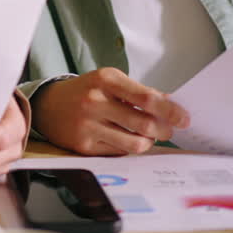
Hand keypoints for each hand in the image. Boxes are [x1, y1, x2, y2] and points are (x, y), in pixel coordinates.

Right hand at [32, 68, 189, 155]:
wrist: (49, 105)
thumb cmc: (87, 91)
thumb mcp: (110, 81)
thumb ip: (139, 91)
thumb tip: (171, 103)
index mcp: (106, 80)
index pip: (147, 98)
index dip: (170, 110)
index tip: (184, 117)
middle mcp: (95, 101)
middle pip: (144, 124)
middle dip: (165, 130)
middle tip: (169, 130)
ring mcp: (88, 125)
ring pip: (135, 143)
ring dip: (150, 142)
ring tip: (150, 136)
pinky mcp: (85, 146)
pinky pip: (119, 153)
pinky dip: (130, 148)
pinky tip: (129, 140)